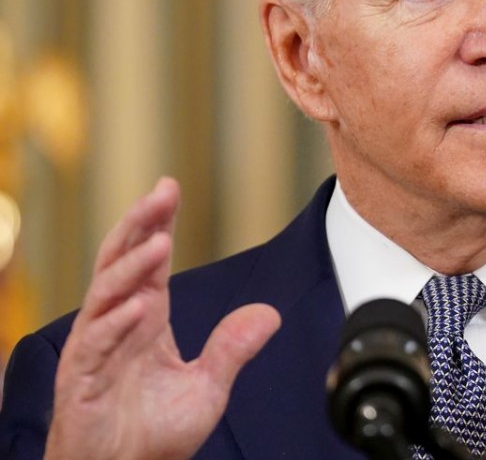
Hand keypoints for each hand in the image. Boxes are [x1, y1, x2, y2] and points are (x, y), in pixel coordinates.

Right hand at [46, 178, 280, 459]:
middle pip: (123, 261)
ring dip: (132, 268)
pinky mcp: (81, 381)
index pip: (150, 261)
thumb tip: (269, 313)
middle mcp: (119, 324)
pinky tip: (139, 305)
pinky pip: (96, 345)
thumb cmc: (154, 432)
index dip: (158, 223)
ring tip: (158, 244)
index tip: (170, 188)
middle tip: (161, 193)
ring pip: (106, 294)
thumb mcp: (207, 386)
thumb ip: (232, 348)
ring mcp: (97, 349)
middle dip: (141, 225)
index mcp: (146, 318)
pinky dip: (116, 324)